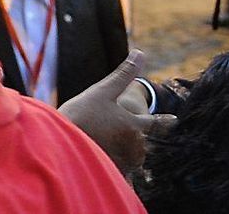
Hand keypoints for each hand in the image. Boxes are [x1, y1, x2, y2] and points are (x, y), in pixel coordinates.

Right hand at [58, 50, 171, 174]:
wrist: (55, 144)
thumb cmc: (80, 116)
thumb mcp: (103, 91)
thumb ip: (124, 74)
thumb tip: (141, 53)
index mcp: (134, 125)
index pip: (156, 123)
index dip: (164, 121)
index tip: (173, 120)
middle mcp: (132, 146)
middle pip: (143, 144)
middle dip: (139, 139)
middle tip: (131, 134)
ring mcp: (122, 162)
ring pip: (133, 159)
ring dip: (129, 154)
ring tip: (117, 148)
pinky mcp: (109, 174)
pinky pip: (122, 174)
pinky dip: (119, 167)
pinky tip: (109, 163)